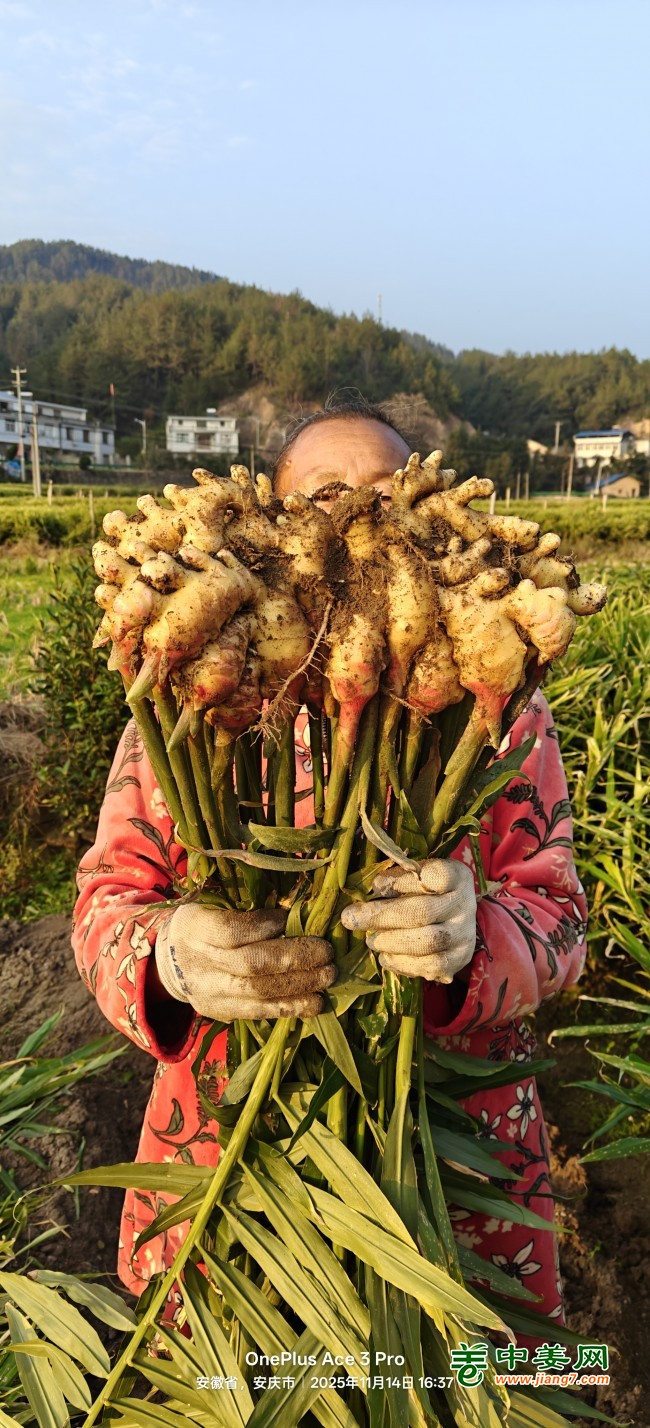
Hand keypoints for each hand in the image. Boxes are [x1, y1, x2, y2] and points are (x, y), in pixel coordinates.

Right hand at [155, 903, 335, 1019]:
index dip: (262, 926)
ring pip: (258, 993)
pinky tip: (316, 1003)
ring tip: (328, 976)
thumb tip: (293, 908)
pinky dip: (291, 1008)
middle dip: (294, 958)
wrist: (169, 962)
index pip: (230, 932)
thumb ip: (244, 905)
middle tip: (326, 952)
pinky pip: (260, 1013)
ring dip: (299, 985)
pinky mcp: (222, 1012)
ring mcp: (211, 992)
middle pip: (250, 965)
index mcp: (196, 928)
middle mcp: (202, 964)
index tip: (287, 918)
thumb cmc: (200, 923)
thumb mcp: (210, 903)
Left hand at [340, 858, 475, 983]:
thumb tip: (373, 888)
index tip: (376, 886)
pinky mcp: (459, 958)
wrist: (457, 919)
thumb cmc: (429, 892)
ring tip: (370, 941)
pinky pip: (430, 966)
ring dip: (392, 942)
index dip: (402, 882)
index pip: (434, 876)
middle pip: (422, 912)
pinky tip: (385, 957)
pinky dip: (403, 963)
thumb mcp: (419, 875)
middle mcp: (464, 904)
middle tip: (351, 919)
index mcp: (456, 876)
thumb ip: (399, 878)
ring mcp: (463, 933)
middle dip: (382, 916)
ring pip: (427, 942)